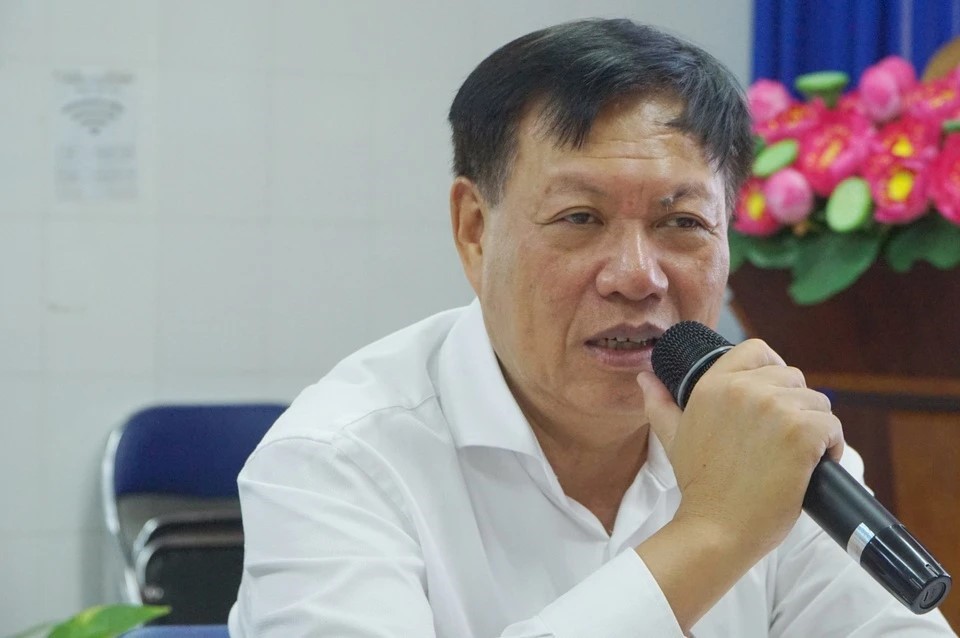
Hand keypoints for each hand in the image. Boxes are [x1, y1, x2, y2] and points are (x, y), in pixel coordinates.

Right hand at [636, 338, 843, 558]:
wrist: (716, 528)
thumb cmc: (699, 485)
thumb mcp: (673, 437)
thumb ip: (659, 402)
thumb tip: (646, 378)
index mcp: (713, 385)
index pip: (756, 349)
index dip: (771, 367)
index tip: (775, 394)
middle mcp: (744, 389)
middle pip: (793, 377)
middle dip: (795, 405)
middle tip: (782, 440)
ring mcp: (775, 409)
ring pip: (817, 402)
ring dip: (815, 427)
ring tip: (798, 456)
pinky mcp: (802, 433)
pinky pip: (832, 427)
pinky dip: (832, 447)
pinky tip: (817, 466)